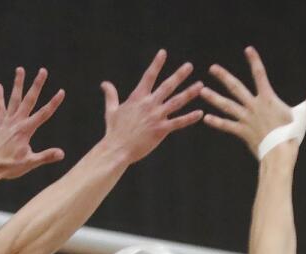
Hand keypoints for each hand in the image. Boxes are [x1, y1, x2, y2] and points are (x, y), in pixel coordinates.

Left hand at [0, 67, 66, 179]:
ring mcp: (7, 122)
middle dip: (37, 85)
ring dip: (18, 84)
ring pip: (14, 99)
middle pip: (29, 100)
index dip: (53, 102)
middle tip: (43, 70)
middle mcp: (16, 122)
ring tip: (20, 69)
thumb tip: (61, 153)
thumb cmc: (9, 167)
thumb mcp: (30, 163)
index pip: (43, 114)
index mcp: (26, 130)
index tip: (62, 91)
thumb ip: (46, 157)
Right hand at [99, 49, 204, 164]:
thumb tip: (105, 83)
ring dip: (189, 93)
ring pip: (176, 102)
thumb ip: (111, 95)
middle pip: (167, 86)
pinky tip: (200, 113)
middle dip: (179, 75)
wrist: (117, 148)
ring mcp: (156, 116)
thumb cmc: (114, 130)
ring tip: (200, 85)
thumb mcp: (111, 110)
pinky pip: (178, 122)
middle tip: (189, 66)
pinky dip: (189, 118)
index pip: (149, 76)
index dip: (156, 64)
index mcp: (137, 98)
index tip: (163, 53)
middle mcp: (149, 104)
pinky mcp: (161, 130)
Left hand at [201, 46, 305, 155]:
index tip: (248, 50)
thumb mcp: (303, 113)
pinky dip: (216, 122)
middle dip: (223, 77)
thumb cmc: (293, 133)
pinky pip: (226, 126)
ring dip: (213, 98)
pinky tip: (205, 118)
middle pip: (235, 87)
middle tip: (212, 68)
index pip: (260, 74)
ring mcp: (245, 119)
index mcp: (267, 98)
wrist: (280, 153)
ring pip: (226, 105)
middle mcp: (253, 105)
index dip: (254, 61)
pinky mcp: (241, 132)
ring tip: (201, 91)